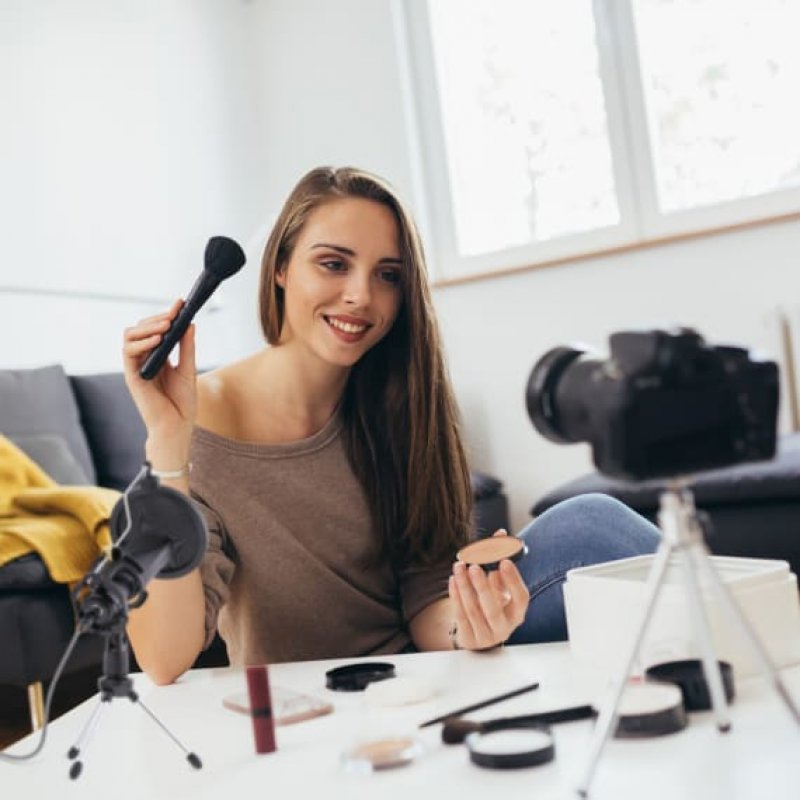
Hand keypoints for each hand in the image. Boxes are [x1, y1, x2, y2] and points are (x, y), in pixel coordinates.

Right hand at [122, 300, 196, 462]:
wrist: (177, 428)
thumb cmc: (182, 403)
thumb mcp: (189, 370)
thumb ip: (187, 347)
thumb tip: (190, 323)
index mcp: (158, 356)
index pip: (156, 329)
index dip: (166, 315)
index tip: (181, 303)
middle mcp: (144, 359)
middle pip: (141, 328)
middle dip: (157, 317)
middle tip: (174, 312)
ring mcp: (136, 367)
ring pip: (130, 336)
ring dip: (148, 326)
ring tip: (167, 324)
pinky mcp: (132, 377)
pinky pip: (129, 354)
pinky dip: (142, 343)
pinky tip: (158, 339)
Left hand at [448, 529, 529, 650]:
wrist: (478, 630)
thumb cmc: (493, 602)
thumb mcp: (500, 586)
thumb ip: (499, 562)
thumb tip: (500, 534)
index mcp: (517, 612)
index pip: (521, 597)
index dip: (513, 579)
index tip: (504, 561)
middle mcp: (504, 628)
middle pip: (493, 608)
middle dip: (482, 586)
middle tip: (474, 565)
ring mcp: (486, 636)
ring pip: (473, 610)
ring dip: (464, 586)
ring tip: (459, 566)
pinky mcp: (469, 639)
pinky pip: (460, 616)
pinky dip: (455, 596)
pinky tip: (453, 579)